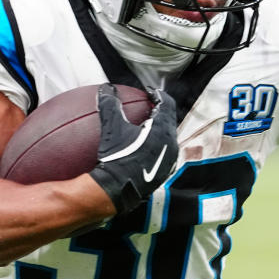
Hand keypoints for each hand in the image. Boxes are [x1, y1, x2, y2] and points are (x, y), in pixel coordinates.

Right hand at [88, 84, 178, 213]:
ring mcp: (169, 159)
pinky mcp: (164, 171)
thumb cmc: (116, 159)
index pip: (167, 104)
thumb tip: (106, 88)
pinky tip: (141, 145)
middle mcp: (171, 144)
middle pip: (169, 119)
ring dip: (158, 127)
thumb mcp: (111, 129)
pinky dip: (155, 143)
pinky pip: (163, 150)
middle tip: (147, 105)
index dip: (158, 95)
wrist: (117, 191)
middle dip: (159, 110)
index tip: (147, 92)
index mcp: (163, 130)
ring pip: (168, 136)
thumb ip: (110, 105)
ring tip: (144, 124)